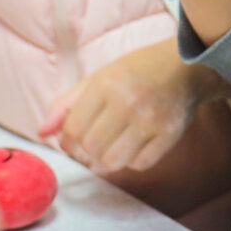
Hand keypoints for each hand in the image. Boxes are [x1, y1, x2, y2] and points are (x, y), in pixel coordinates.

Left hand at [39, 39, 226, 173]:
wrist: (188, 66)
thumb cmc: (138, 70)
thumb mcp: (100, 76)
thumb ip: (67, 103)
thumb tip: (42, 132)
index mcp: (106, 84)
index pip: (73, 129)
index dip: (66, 140)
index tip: (71, 139)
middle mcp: (128, 103)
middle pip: (90, 148)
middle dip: (84, 152)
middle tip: (89, 145)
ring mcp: (151, 121)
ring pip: (112, 162)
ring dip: (105, 160)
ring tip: (108, 147)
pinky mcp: (169, 135)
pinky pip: (140, 164)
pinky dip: (132, 161)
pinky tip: (133, 145)